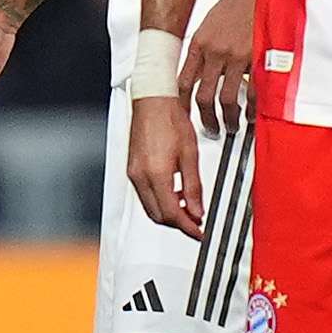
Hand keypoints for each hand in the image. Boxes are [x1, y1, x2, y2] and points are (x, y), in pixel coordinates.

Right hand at [125, 92, 203, 237]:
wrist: (152, 101)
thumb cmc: (170, 119)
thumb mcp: (190, 154)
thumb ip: (193, 186)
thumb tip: (197, 210)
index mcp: (156, 174)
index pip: (172, 214)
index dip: (188, 227)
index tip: (199, 232)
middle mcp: (141, 177)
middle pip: (158, 216)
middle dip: (178, 223)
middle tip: (196, 222)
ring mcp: (134, 174)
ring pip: (150, 208)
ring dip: (169, 213)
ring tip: (189, 208)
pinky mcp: (132, 170)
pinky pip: (145, 195)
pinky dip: (160, 201)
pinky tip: (175, 194)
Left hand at [180, 0, 254, 135]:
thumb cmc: (237, 1)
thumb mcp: (211, 23)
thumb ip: (204, 49)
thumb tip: (200, 74)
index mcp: (199, 43)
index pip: (182, 82)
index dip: (181, 104)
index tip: (184, 115)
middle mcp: (214, 51)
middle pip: (202, 97)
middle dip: (206, 118)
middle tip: (210, 128)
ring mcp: (237, 56)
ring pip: (227, 99)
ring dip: (228, 118)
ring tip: (232, 125)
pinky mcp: (258, 58)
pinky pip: (253, 92)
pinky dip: (252, 108)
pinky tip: (252, 114)